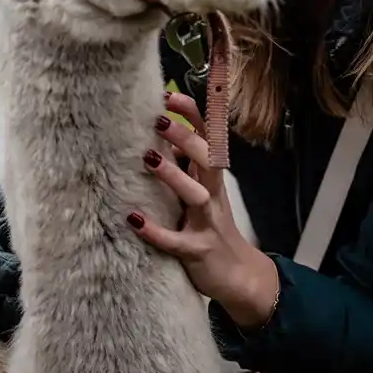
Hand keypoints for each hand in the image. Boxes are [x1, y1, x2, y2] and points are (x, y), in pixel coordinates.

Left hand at [125, 92, 279, 329]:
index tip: (168, 96)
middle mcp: (213, 195)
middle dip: (184, 138)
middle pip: (206, 159)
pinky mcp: (198, 251)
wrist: (238, 276)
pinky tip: (134, 220)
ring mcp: (208, 223)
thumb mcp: (201, 192)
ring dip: (173, 176)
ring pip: (196, 195)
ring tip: (148, 159)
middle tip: (158, 120)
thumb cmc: (211, 228)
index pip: (207, 138)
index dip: (191, 116)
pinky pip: (176, 241)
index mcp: (211, 179)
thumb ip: (184, 167)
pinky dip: (156, 231)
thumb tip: (156, 137)